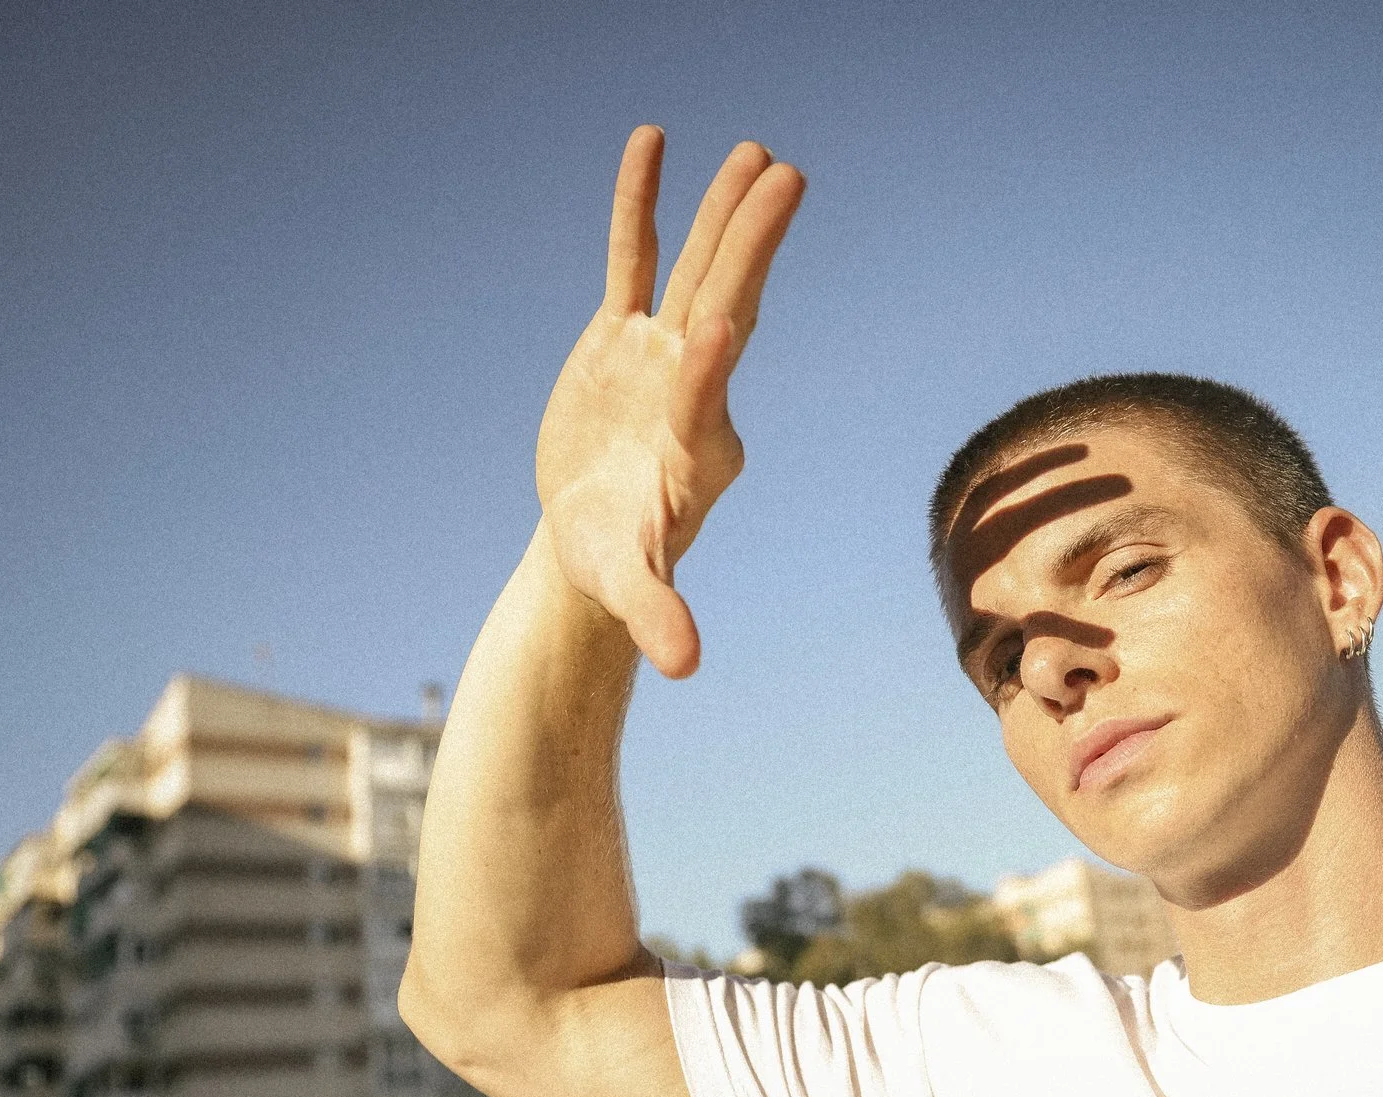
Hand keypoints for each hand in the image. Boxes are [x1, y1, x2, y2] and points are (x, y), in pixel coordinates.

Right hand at [535, 126, 804, 677]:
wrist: (594, 545)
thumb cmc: (616, 569)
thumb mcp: (632, 592)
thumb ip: (661, 617)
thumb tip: (684, 666)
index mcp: (697, 447)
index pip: (706, 397)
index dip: (710, 363)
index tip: (723, 322)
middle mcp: (693, 390)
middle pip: (724, 307)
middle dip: (751, 247)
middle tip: (787, 180)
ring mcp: (661, 356)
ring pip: (694, 271)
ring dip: (720, 215)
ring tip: (757, 152)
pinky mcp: (623, 337)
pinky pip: (634, 258)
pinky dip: (642, 207)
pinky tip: (653, 143)